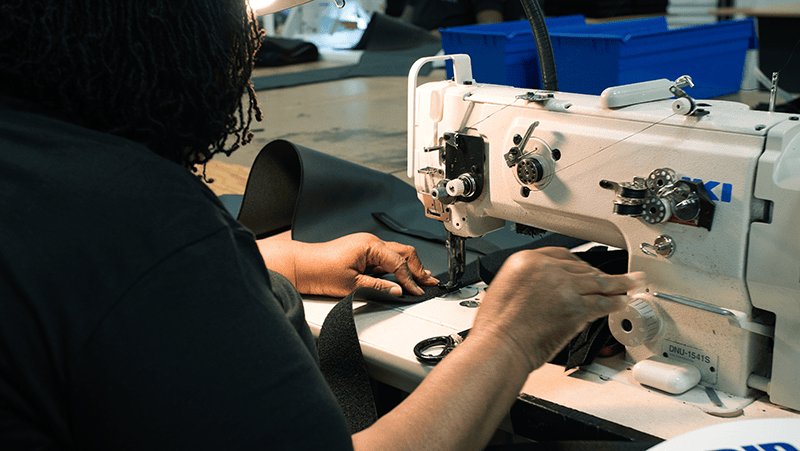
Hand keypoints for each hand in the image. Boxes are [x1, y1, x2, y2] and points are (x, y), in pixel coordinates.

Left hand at [292, 233, 438, 297]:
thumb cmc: (320, 270)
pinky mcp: (363, 252)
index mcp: (370, 246)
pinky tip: (404, 275)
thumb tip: (398, 290)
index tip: (417, 291)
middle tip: (429, 282)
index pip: (399, 263)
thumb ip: (379, 287)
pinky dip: (397, 266)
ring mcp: (367, 246)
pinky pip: (386, 257)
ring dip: (409, 266)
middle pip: (404, 252)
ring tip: (422, 278)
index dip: (410, 279)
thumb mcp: (352, 285)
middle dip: (418, 268)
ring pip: (397, 253)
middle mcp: (371, 242)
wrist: (302, 266)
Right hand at [470, 246, 644, 372]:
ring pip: (598, 283)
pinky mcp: (576, 308)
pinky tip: (622, 302)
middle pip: (581, 267)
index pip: (561, 255)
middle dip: (597, 274)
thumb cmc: (496, 327)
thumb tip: (542, 288)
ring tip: (631, 282)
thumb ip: (527, 282)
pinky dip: (615, 303)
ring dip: (619, 284)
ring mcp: (564, 288)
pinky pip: (602, 303)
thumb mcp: (504, 289)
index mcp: (526, 260)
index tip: (585, 268)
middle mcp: (547, 269)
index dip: (578, 263)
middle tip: (610, 278)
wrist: (499, 346)